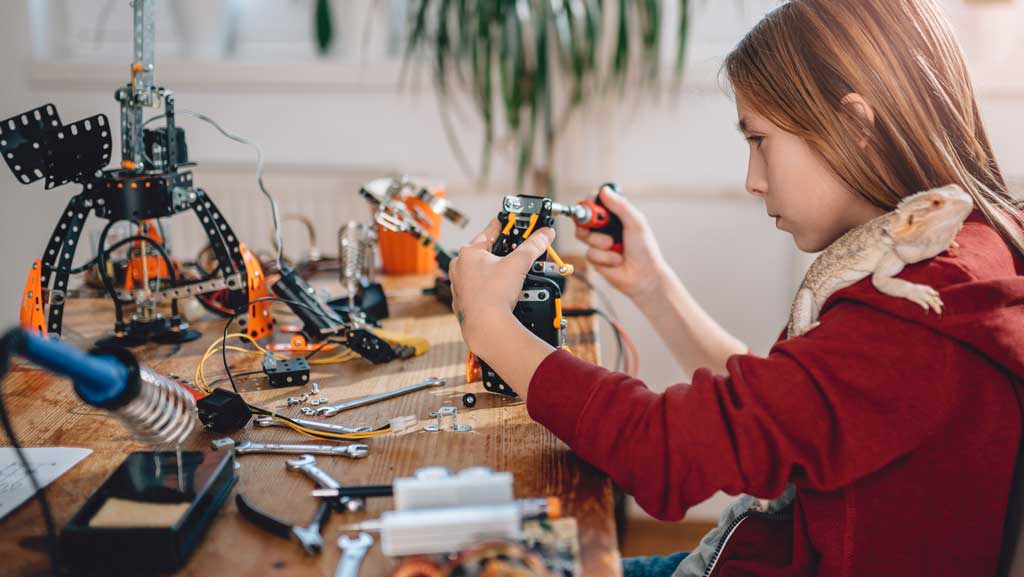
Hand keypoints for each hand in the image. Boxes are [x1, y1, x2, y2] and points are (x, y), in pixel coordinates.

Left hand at [448, 219, 556, 357]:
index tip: (514, 222)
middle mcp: (460, 267)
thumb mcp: (519, 264)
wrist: (486, 327)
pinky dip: (492, 288)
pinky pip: (480, 289)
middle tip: (520, 252)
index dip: (506, 225)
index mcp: (469, 252)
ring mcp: (460, 286)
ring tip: (515, 275)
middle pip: (487, 252)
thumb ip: (534, 246)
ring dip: (498, 271)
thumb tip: (545, 234)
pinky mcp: (464, 302)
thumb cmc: (494, 295)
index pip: (491, 230)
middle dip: (505, 252)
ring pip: (483, 272)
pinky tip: (504, 292)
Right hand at [575, 186, 667, 299]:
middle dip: (589, 223)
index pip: (596, 202)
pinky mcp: (595, 258)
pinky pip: (590, 253)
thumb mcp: (635, 223)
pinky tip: (616, 261)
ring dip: (600, 242)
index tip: (590, 206)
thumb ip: (620, 206)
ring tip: (614, 246)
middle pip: (583, 218)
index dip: (589, 202)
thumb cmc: (645, 250)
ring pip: (584, 236)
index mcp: (616, 215)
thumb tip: (604, 190)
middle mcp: (605, 227)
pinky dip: (604, 258)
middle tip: (596, 226)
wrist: (644, 277)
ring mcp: (599, 242)